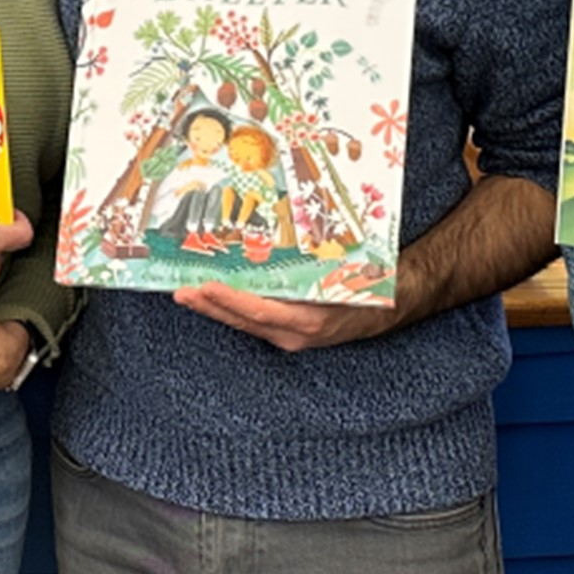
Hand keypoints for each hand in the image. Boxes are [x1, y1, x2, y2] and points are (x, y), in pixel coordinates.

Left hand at [172, 280, 395, 353]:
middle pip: (243, 321)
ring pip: (245, 323)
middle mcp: (295, 334)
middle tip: (181, 290)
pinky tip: (216, 297)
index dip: (230, 300)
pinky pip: (255, 322)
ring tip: (188, 293)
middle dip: (210, 306)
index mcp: (309, 320)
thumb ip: (317, 266)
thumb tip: (286, 237)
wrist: (391, 306)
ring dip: (216, 308)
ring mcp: (291, 335)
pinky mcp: (289, 331)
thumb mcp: (346, 273)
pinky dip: (233, 308)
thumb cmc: (370, 285)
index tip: (206, 285)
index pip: (259, 311)